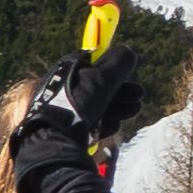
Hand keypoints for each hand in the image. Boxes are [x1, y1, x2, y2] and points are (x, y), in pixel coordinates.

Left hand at [33, 39, 150, 151]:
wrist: (53, 140)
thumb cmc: (76, 104)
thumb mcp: (101, 78)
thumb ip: (119, 63)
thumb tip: (128, 52)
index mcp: (67, 70)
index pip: (95, 64)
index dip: (115, 69)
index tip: (131, 75)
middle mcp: (63, 88)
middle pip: (98, 87)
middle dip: (122, 91)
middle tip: (139, 97)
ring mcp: (64, 109)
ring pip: (96, 105)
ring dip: (118, 107)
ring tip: (134, 110)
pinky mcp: (66, 129)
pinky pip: (88, 123)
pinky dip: (103, 123)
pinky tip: (113, 126)